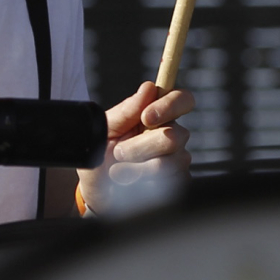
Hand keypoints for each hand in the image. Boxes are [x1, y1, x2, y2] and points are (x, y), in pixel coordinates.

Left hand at [78, 82, 192, 214]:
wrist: (97, 190)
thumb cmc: (102, 154)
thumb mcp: (106, 129)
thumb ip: (127, 110)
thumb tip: (148, 88)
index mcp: (158, 115)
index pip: (182, 100)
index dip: (170, 105)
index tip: (147, 117)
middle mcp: (172, 135)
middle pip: (175, 136)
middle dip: (140, 147)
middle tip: (119, 152)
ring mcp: (177, 160)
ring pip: (168, 163)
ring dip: (136, 169)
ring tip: (118, 171)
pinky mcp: (177, 183)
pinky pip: (167, 184)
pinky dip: (142, 184)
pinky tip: (131, 184)